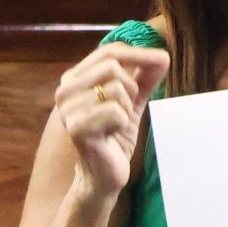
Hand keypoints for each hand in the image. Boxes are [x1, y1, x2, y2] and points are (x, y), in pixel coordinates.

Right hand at [56, 44, 169, 198]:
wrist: (104, 174)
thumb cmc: (115, 136)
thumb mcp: (132, 101)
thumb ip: (144, 78)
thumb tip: (162, 56)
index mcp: (74, 78)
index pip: (109, 51)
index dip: (138, 53)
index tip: (163, 59)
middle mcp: (64, 90)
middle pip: (112, 65)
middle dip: (131, 87)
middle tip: (127, 109)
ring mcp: (67, 109)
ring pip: (116, 89)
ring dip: (126, 108)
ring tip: (115, 124)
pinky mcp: (76, 128)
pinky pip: (115, 111)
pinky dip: (122, 123)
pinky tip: (111, 135)